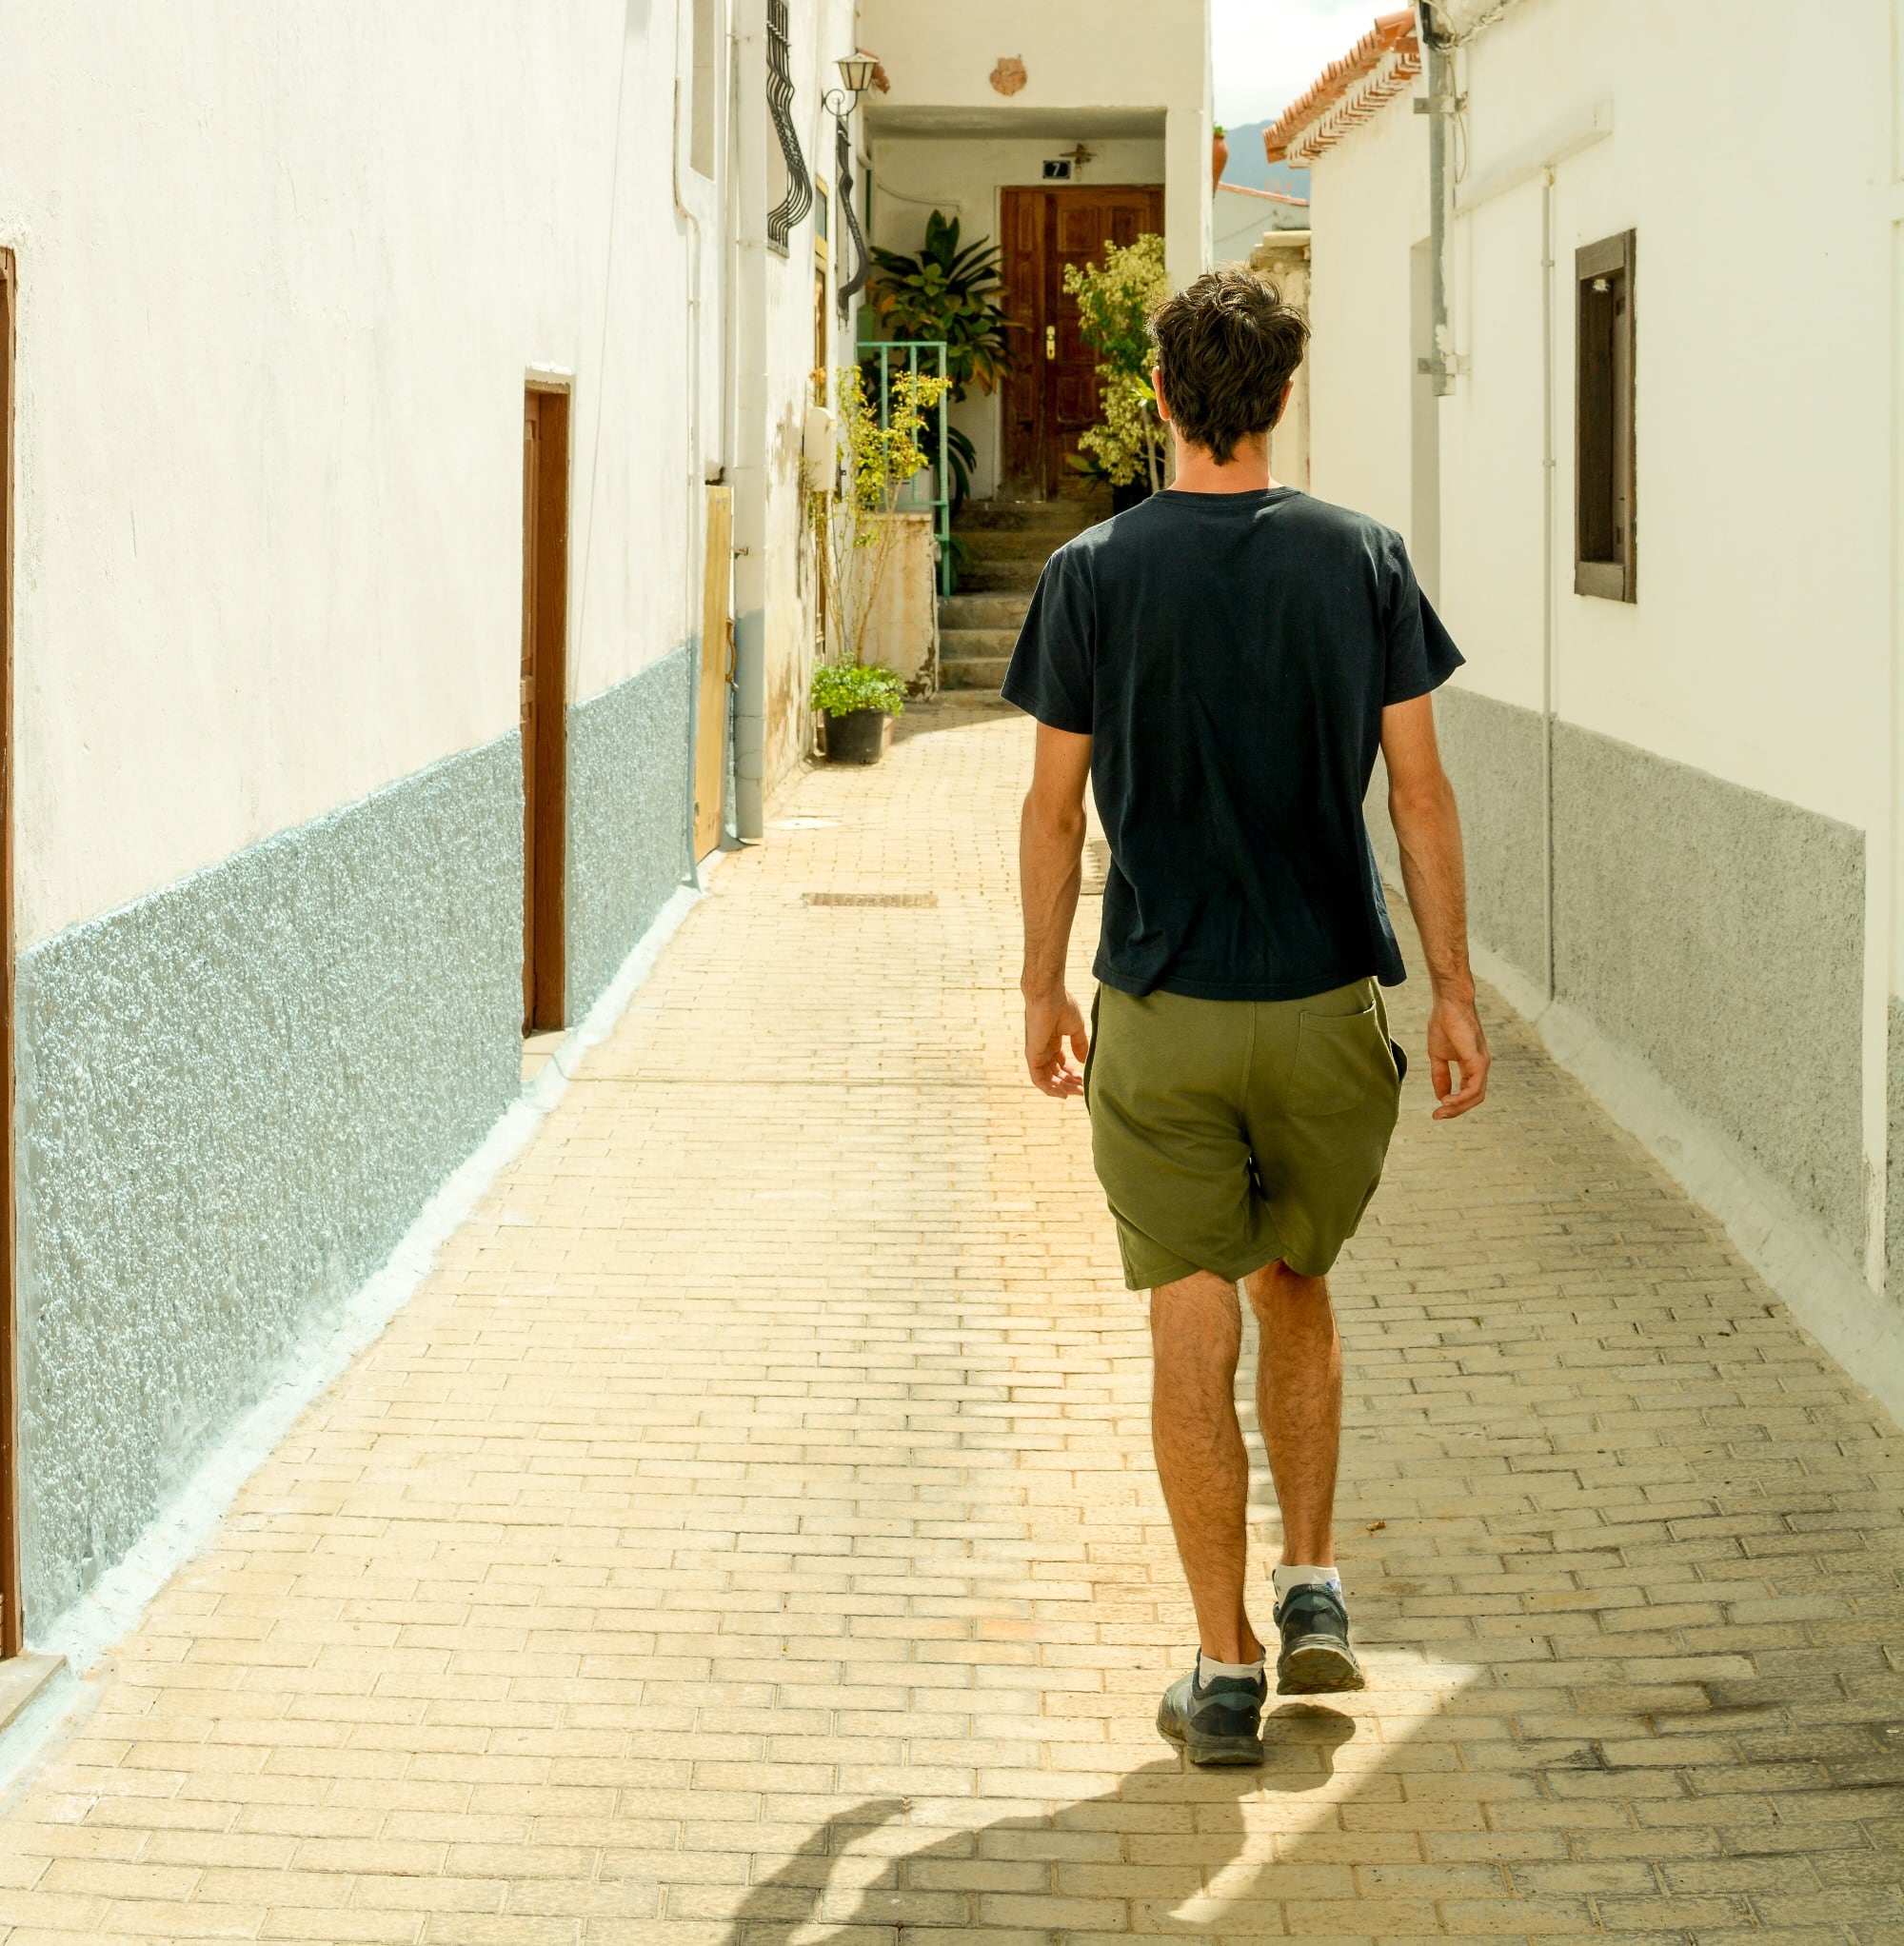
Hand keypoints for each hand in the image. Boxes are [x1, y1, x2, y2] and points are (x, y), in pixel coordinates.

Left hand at [1024, 989, 1089, 1096]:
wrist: (1049, 995)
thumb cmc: (1062, 1005)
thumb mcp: (1075, 1028)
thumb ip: (1079, 1044)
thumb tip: (1083, 1061)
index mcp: (1052, 1041)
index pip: (1060, 1064)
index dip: (1072, 1073)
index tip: (1084, 1079)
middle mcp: (1043, 1049)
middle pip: (1055, 1073)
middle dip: (1069, 1083)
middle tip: (1083, 1090)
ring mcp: (1036, 1053)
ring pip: (1047, 1079)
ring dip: (1062, 1088)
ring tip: (1076, 1092)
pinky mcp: (1032, 1055)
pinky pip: (1038, 1078)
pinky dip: (1049, 1089)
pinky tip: (1062, 1094)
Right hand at [1427, 992, 1489, 1118]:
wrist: (1449, 1003)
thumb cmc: (1444, 1023)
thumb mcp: (1437, 1055)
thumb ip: (1440, 1075)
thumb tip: (1440, 1095)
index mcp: (1471, 1065)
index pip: (1468, 1092)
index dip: (1453, 1105)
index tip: (1436, 1112)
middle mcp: (1480, 1066)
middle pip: (1474, 1098)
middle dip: (1455, 1110)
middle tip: (1437, 1116)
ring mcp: (1481, 1064)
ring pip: (1476, 1096)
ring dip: (1458, 1107)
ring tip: (1441, 1110)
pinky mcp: (1478, 1060)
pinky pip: (1474, 1087)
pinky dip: (1461, 1097)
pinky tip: (1446, 1099)